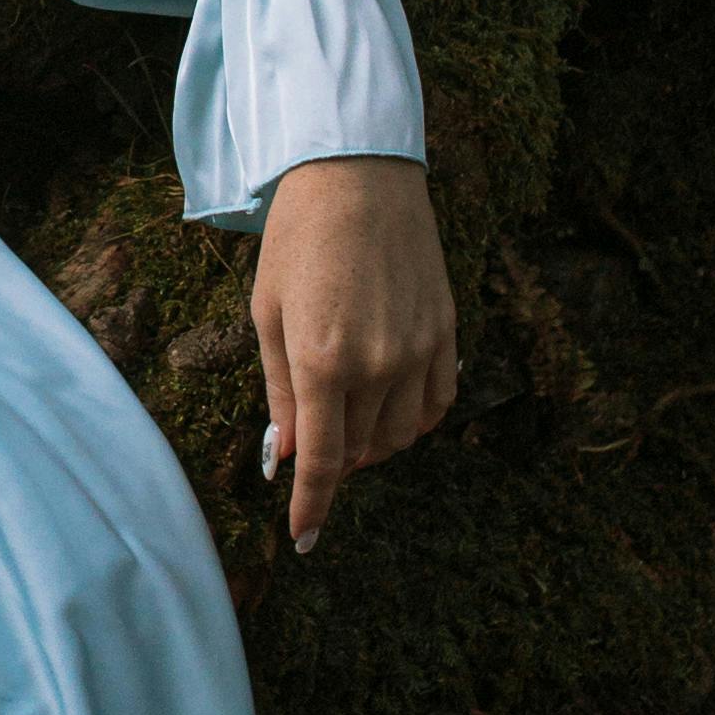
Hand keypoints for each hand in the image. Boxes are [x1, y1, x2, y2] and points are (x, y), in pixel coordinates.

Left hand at [250, 156, 459, 553]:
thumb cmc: (297, 240)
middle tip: (314, 449)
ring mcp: (419, 351)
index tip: (304, 538)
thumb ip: (278, 393)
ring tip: (348, 422)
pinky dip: (414, 421)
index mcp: (321, 361)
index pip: (322, 462)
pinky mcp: (446, 333)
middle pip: (362, 452)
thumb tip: (285, 458)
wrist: (357, 176)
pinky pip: (438, 404)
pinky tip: (391, 408)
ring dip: (373, 445)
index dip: (313, 507)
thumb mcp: (267, 314)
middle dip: (335, 465)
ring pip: (402, 435)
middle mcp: (377, 365)